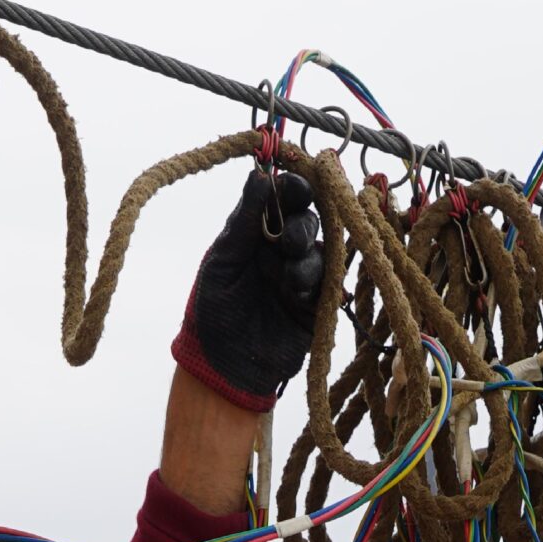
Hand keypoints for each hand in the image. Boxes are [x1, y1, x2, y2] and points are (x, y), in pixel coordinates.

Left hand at [171, 166, 325, 410]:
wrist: (222, 366)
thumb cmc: (213, 310)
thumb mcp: (224, 259)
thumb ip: (244, 219)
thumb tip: (259, 175)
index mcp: (257, 232)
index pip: (284, 198)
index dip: (294, 188)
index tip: (295, 186)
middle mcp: (282, 249)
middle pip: (309, 220)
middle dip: (303, 227)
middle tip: (290, 243)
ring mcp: (301, 276)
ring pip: (321, 252)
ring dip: (309, 260)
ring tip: (291, 280)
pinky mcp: (316, 305)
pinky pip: (329, 285)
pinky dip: (320, 285)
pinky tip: (302, 294)